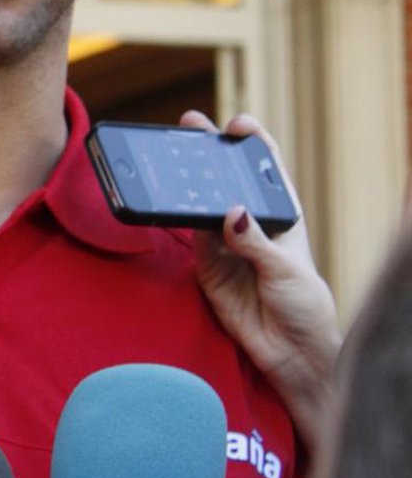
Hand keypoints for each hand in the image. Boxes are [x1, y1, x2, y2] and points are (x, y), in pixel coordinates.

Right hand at [181, 112, 340, 446]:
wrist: (290, 354)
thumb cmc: (304, 306)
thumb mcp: (286, 269)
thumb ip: (256, 242)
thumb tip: (231, 213)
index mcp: (282, 217)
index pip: (267, 172)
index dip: (253, 144)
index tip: (238, 123)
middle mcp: (252, 227)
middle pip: (227, 182)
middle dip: (210, 153)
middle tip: (190, 125)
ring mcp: (227, 246)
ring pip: (204, 205)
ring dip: (190, 183)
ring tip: (174, 158)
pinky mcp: (207, 269)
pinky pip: (191, 239)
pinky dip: (180, 219)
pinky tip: (172, 201)